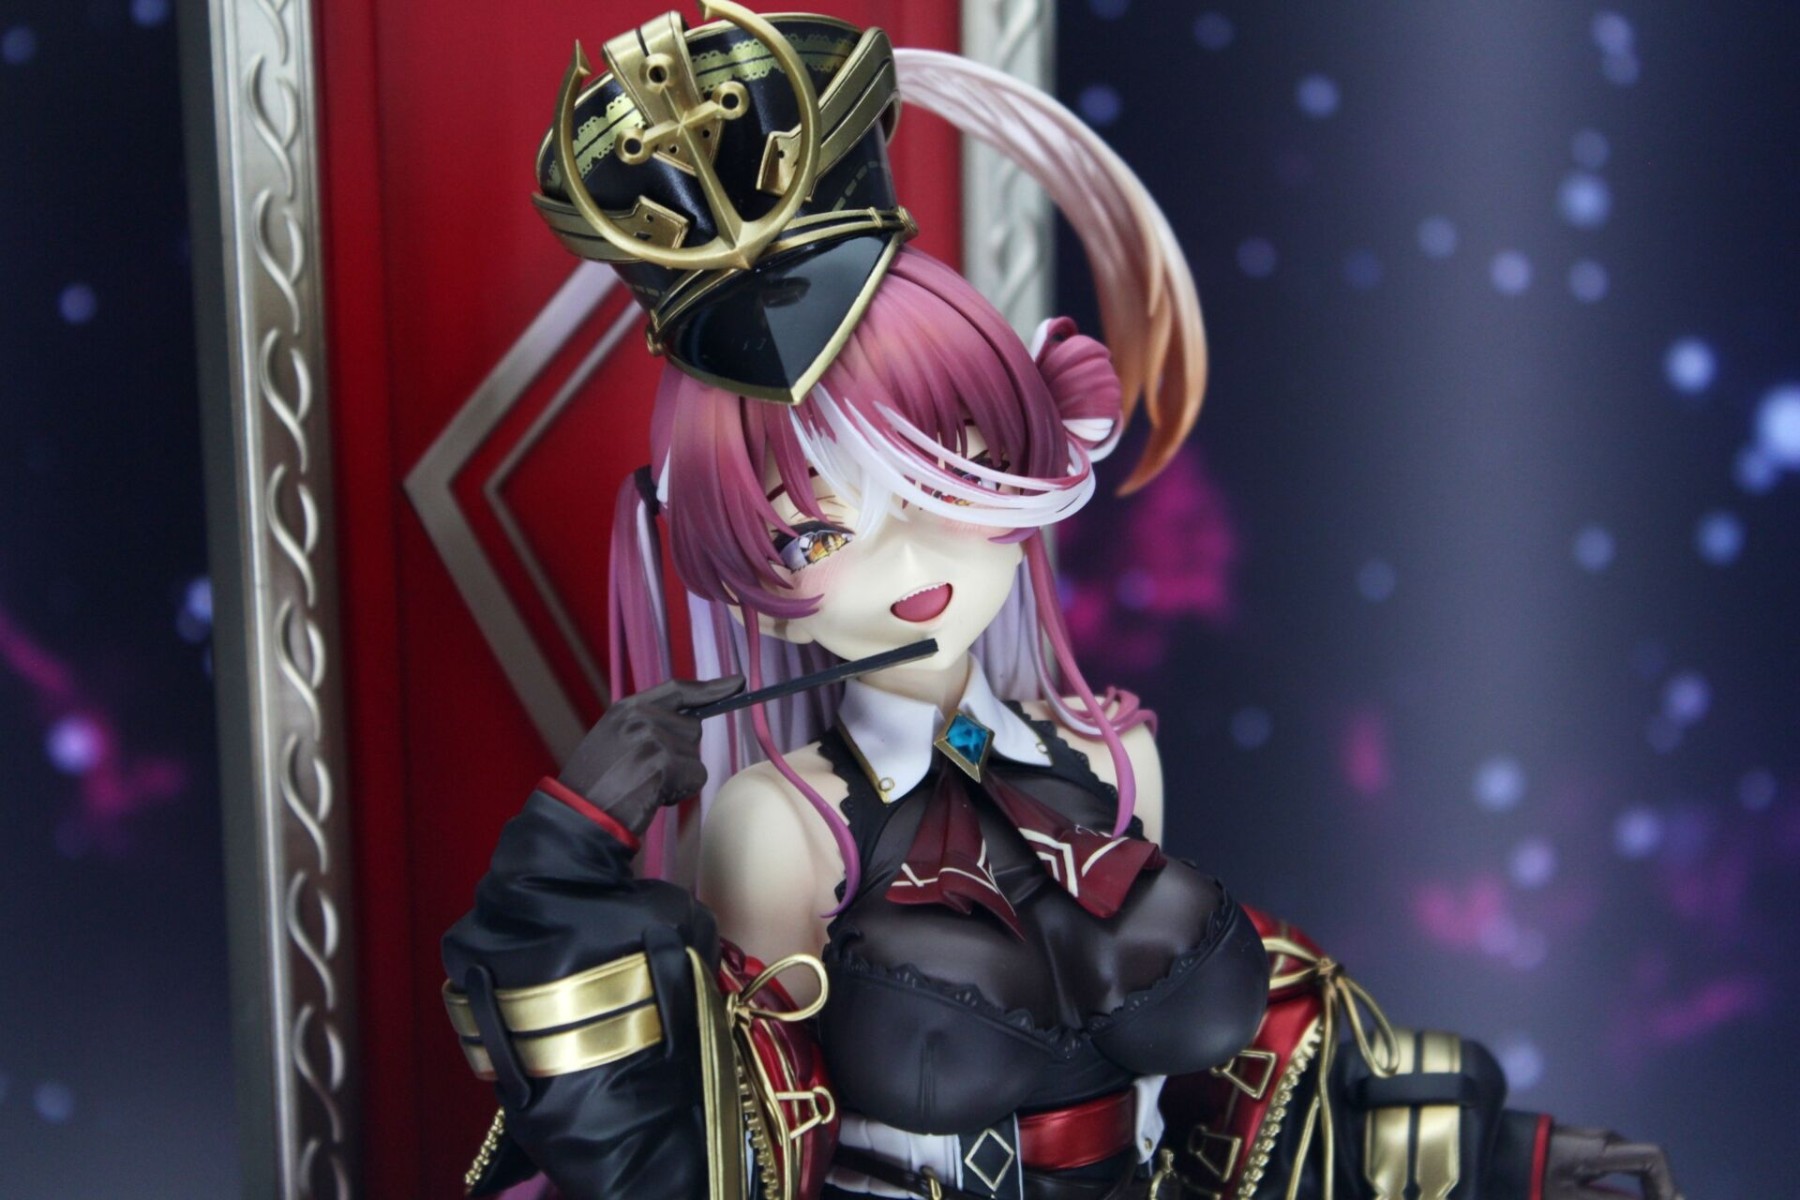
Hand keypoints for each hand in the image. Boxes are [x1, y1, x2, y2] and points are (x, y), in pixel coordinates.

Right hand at [556, 675, 743, 838]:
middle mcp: (640, 717)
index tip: (737, 683)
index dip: (710, 688)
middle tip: (645, 776)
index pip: (677, 689)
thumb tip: (689, 726)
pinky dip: (681, 792)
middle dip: (681, 755)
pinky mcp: (663, 760)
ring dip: (678, 777)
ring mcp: (652, 737)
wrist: (579, 816)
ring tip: (643, 787)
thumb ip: (645, 727)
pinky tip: (651, 797)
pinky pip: (697, 776)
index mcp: (625, 709)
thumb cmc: (594, 789)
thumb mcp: (613, 742)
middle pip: (693, 729)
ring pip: (695, 756)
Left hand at [1544, 1126, 1680, 1199]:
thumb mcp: (1573, 1196)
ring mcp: (1602, 1143)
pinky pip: (1629, 1167)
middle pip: (1651, 1165)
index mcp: (1605, 1149)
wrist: (1504, 1148)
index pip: (1654, 1159)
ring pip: (1641, 1166)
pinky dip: (1639, 1187)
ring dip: (1651, 1191)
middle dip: (1662, 1192)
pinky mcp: (1596, 1150)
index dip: (1668, 1185)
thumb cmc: (1535, 1174)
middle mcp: (1609, 1141)